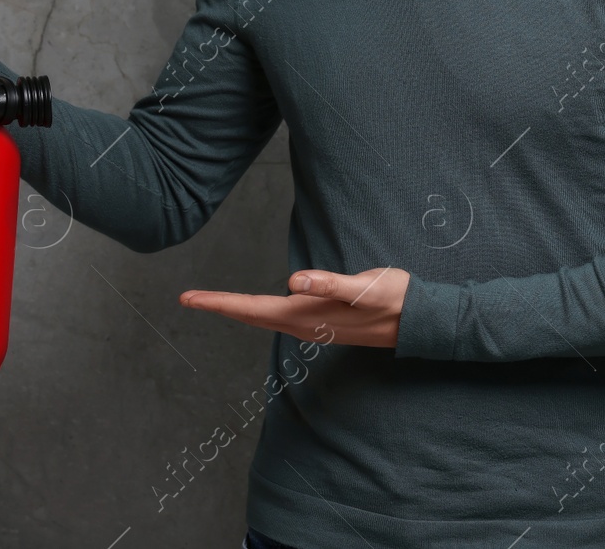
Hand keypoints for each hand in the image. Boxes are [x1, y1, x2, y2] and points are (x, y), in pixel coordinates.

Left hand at [179, 267, 409, 347]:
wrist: (418, 320)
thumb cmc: (393, 299)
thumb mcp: (364, 288)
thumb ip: (330, 285)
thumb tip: (294, 281)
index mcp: (306, 316)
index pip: (252, 309)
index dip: (219, 303)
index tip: (188, 299)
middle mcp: (303, 324)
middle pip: (251, 314)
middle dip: (219, 305)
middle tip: (186, 298)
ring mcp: (311, 324)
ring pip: (263, 316)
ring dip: (235, 308)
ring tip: (209, 300)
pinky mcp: (320, 319)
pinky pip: (278, 314)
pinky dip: (257, 307)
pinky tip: (253, 304)